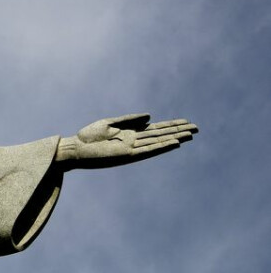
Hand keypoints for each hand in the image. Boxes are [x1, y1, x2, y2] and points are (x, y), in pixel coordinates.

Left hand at [55, 114, 197, 169]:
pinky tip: (175, 143)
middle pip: (161, 135)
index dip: (170, 125)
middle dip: (178, 131)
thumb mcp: (109, 123)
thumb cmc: (89, 136)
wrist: (75, 149)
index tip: (186, 122)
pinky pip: (149, 150)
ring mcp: (133, 149)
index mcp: (130, 133)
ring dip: (174, 138)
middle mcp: (135, 141)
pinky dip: (162, 147)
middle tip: (197, 128)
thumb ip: (130, 120)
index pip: (155, 129)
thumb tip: (150, 117)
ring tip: (190, 134)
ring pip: (158, 142)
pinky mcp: (128, 155)